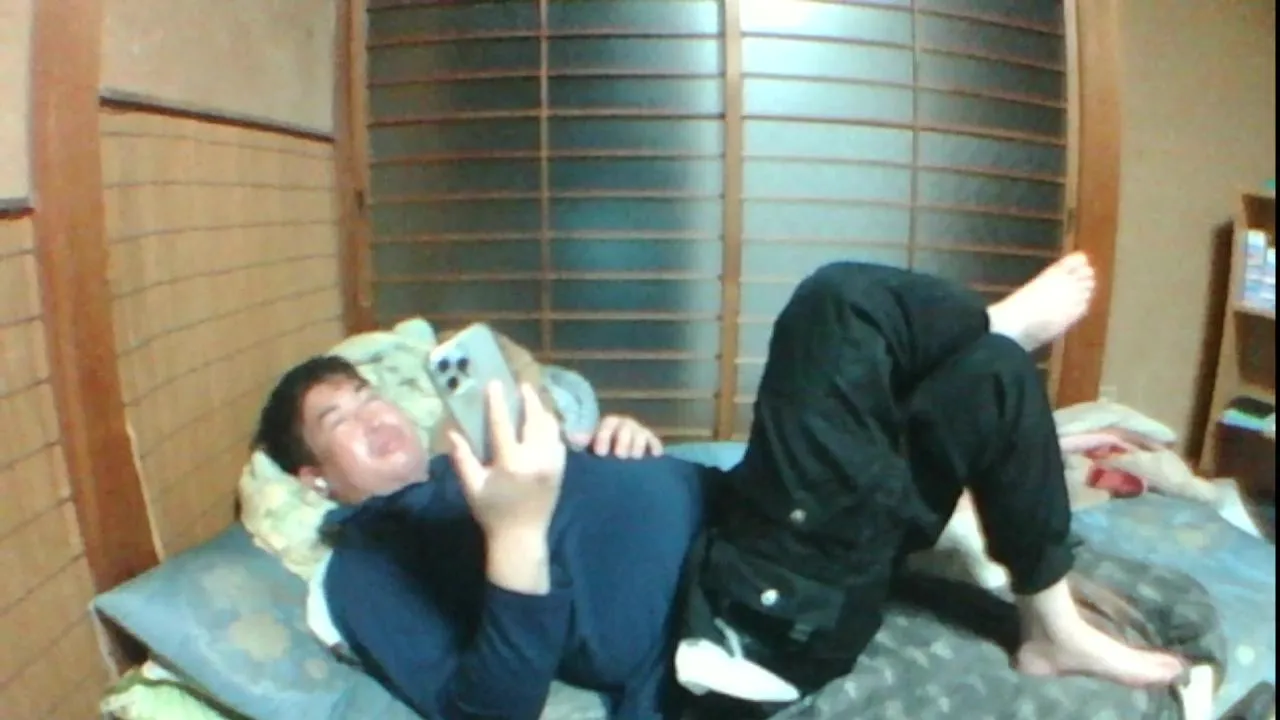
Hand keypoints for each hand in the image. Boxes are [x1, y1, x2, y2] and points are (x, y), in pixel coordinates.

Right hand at [448, 382, 566, 537]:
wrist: (522, 537)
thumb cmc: (493, 512)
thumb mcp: (473, 487)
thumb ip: (462, 458)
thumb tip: (452, 431)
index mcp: (511, 464)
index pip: (503, 425)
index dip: (498, 402)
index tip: (495, 383)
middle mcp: (536, 460)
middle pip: (535, 419)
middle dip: (529, 399)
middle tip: (521, 386)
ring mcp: (552, 463)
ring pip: (551, 427)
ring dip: (542, 411)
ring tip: (532, 400)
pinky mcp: (560, 468)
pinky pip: (558, 439)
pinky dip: (551, 428)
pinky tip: (542, 423)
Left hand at [572, 415, 663, 458]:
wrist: (620, 464)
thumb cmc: (600, 455)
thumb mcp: (588, 449)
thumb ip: (581, 443)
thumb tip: (572, 438)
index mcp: (610, 425)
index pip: (608, 424)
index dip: (604, 436)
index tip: (601, 453)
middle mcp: (626, 426)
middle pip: (626, 429)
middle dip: (623, 442)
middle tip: (619, 457)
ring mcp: (641, 434)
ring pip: (641, 436)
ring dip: (637, 447)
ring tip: (634, 460)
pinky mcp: (653, 445)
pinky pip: (655, 445)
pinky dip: (654, 451)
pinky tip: (653, 459)